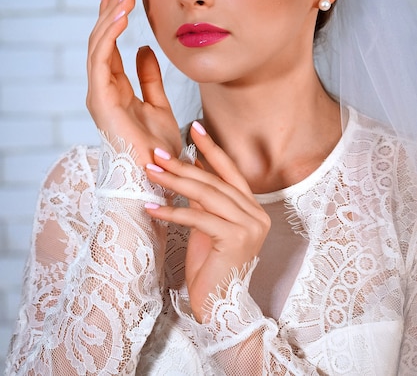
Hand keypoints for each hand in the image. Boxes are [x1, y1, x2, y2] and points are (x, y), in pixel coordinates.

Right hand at [86, 0, 181, 165]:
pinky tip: (121, 16)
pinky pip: (101, 60)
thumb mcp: (158, 105)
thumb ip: (149, 78)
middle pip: (101, 43)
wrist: (159, 177)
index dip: (113, 21)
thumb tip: (143, 50)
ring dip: (109, 18)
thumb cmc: (158, 149)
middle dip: (109, 12)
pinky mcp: (101, 100)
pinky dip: (109, 36)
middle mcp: (103, 90)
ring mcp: (99, 95)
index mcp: (115, 90)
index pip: (110, 48)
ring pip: (99, 46)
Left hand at [144, 122, 270, 321]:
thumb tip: (190, 165)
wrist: (220, 307)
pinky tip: (152, 206)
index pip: (230, 171)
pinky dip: (173, 211)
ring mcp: (249, 227)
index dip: (212, 148)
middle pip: (215, 181)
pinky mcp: (236, 240)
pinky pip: (199, 218)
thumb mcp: (207, 226)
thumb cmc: (211, 267)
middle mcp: (256, 214)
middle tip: (157, 153)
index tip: (195, 127)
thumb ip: (205, 199)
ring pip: (207, 195)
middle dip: (183, 165)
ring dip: (175, 181)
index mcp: (252, 208)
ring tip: (151, 171)